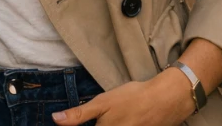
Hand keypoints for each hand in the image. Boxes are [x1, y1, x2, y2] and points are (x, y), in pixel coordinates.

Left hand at [52, 70, 194, 124]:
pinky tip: (122, 119)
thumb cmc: (132, 98)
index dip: (76, 125)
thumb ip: (79, 115)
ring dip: (107, 124)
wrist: (166, 100)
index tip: (79, 121)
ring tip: (114, 116)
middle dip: (97, 124)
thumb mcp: (102, 103)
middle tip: (104, 116)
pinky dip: (120, 125)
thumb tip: (55, 119)